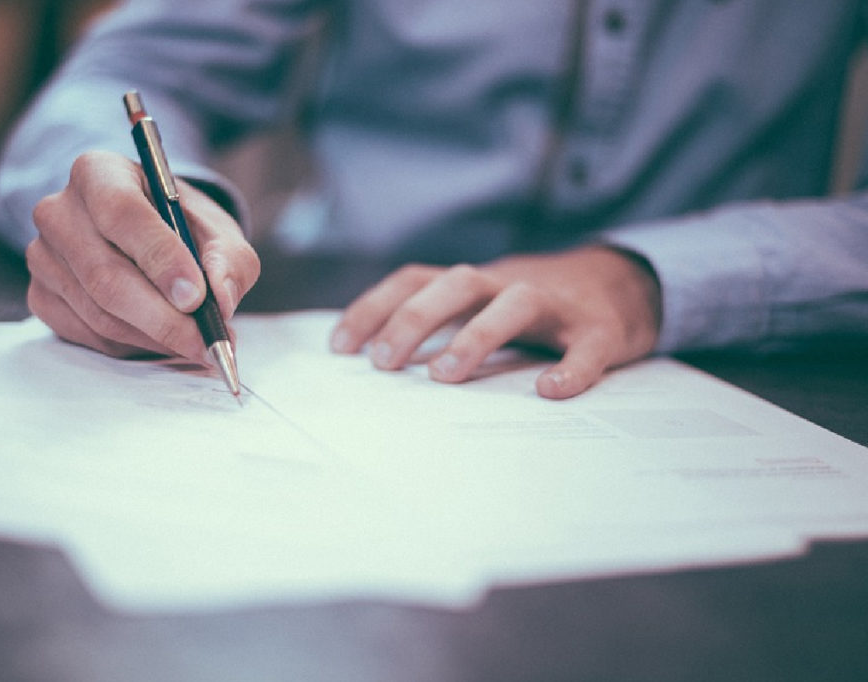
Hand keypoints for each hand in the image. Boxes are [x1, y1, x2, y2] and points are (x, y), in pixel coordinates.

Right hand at [26, 150, 259, 359]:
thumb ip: (228, 260)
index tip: (196, 297)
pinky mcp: (41, 296)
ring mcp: (43, 256)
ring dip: (154, 337)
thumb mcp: (218, 231)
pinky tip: (162, 339)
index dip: (160, 258)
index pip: (121, 213)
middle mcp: (59, 211)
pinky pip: (89, 334)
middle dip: (163, 317)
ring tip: (196, 343)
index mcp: (99, 173)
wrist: (149, 237)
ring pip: (99, 313)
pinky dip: (133, 346)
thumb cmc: (182, 228)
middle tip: (206, 341)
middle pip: (105, 275)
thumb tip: (221, 299)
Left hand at [329, 246, 661, 398]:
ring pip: (515, 303)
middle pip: (457, 284)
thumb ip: (441, 324)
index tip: (340, 347)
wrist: (623, 283)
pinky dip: (571, 368)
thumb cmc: (535, 306)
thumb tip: (376, 363)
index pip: (415, 280)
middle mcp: (509, 284)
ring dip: (476, 335)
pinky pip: (586, 347)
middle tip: (383, 363)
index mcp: (475, 283)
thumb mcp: (482, 305)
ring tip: (445, 376)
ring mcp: (556, 305)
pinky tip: (550, 391)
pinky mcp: (601, 330)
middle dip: (414, 319)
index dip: (374, 307)